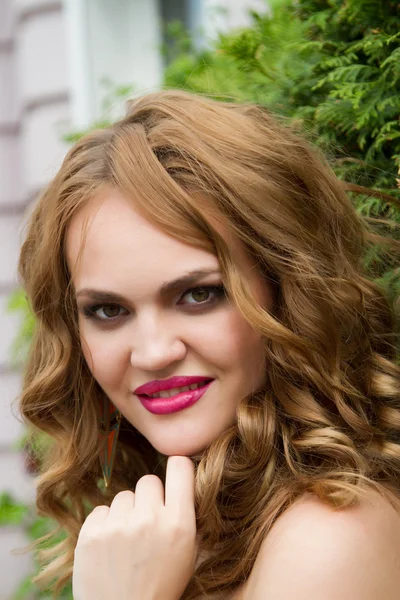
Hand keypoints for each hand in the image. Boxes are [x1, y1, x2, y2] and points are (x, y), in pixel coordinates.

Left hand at [72, 456, 196, 599]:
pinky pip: (101, 510)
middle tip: (148, 523)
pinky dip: (105, 525)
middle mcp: (149, 519)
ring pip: (124, 496)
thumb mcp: (188, 554)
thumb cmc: (160, 587)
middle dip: (149, 498)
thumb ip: (185, 516)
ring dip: (126, 513)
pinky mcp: (91, 534)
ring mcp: (118, 526)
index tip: (175, 474)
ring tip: (128, 542)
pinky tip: (110, 548)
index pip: (180, 466)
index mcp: (179, 524)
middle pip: (148, 481)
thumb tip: (182, 477)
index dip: (178, 467)